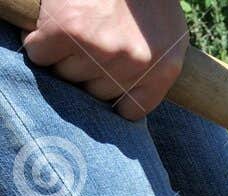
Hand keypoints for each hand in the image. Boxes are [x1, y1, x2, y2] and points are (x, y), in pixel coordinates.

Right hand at [24, 0, 188, 121]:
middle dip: (86, 72)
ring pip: (66, 75)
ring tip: (68, 37)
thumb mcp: (169, 34)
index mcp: (163, 69)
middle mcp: (133, 64)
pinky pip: (40, 54)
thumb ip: (156, 66)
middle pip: (94, 92)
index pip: (131, 110)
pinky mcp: (67, 31)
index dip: (112, 99)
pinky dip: (37, 44)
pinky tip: (47, 31)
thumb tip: (129, 97)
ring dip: (61, 58)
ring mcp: (100, 48)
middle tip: (84, 48)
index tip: (103, 85)